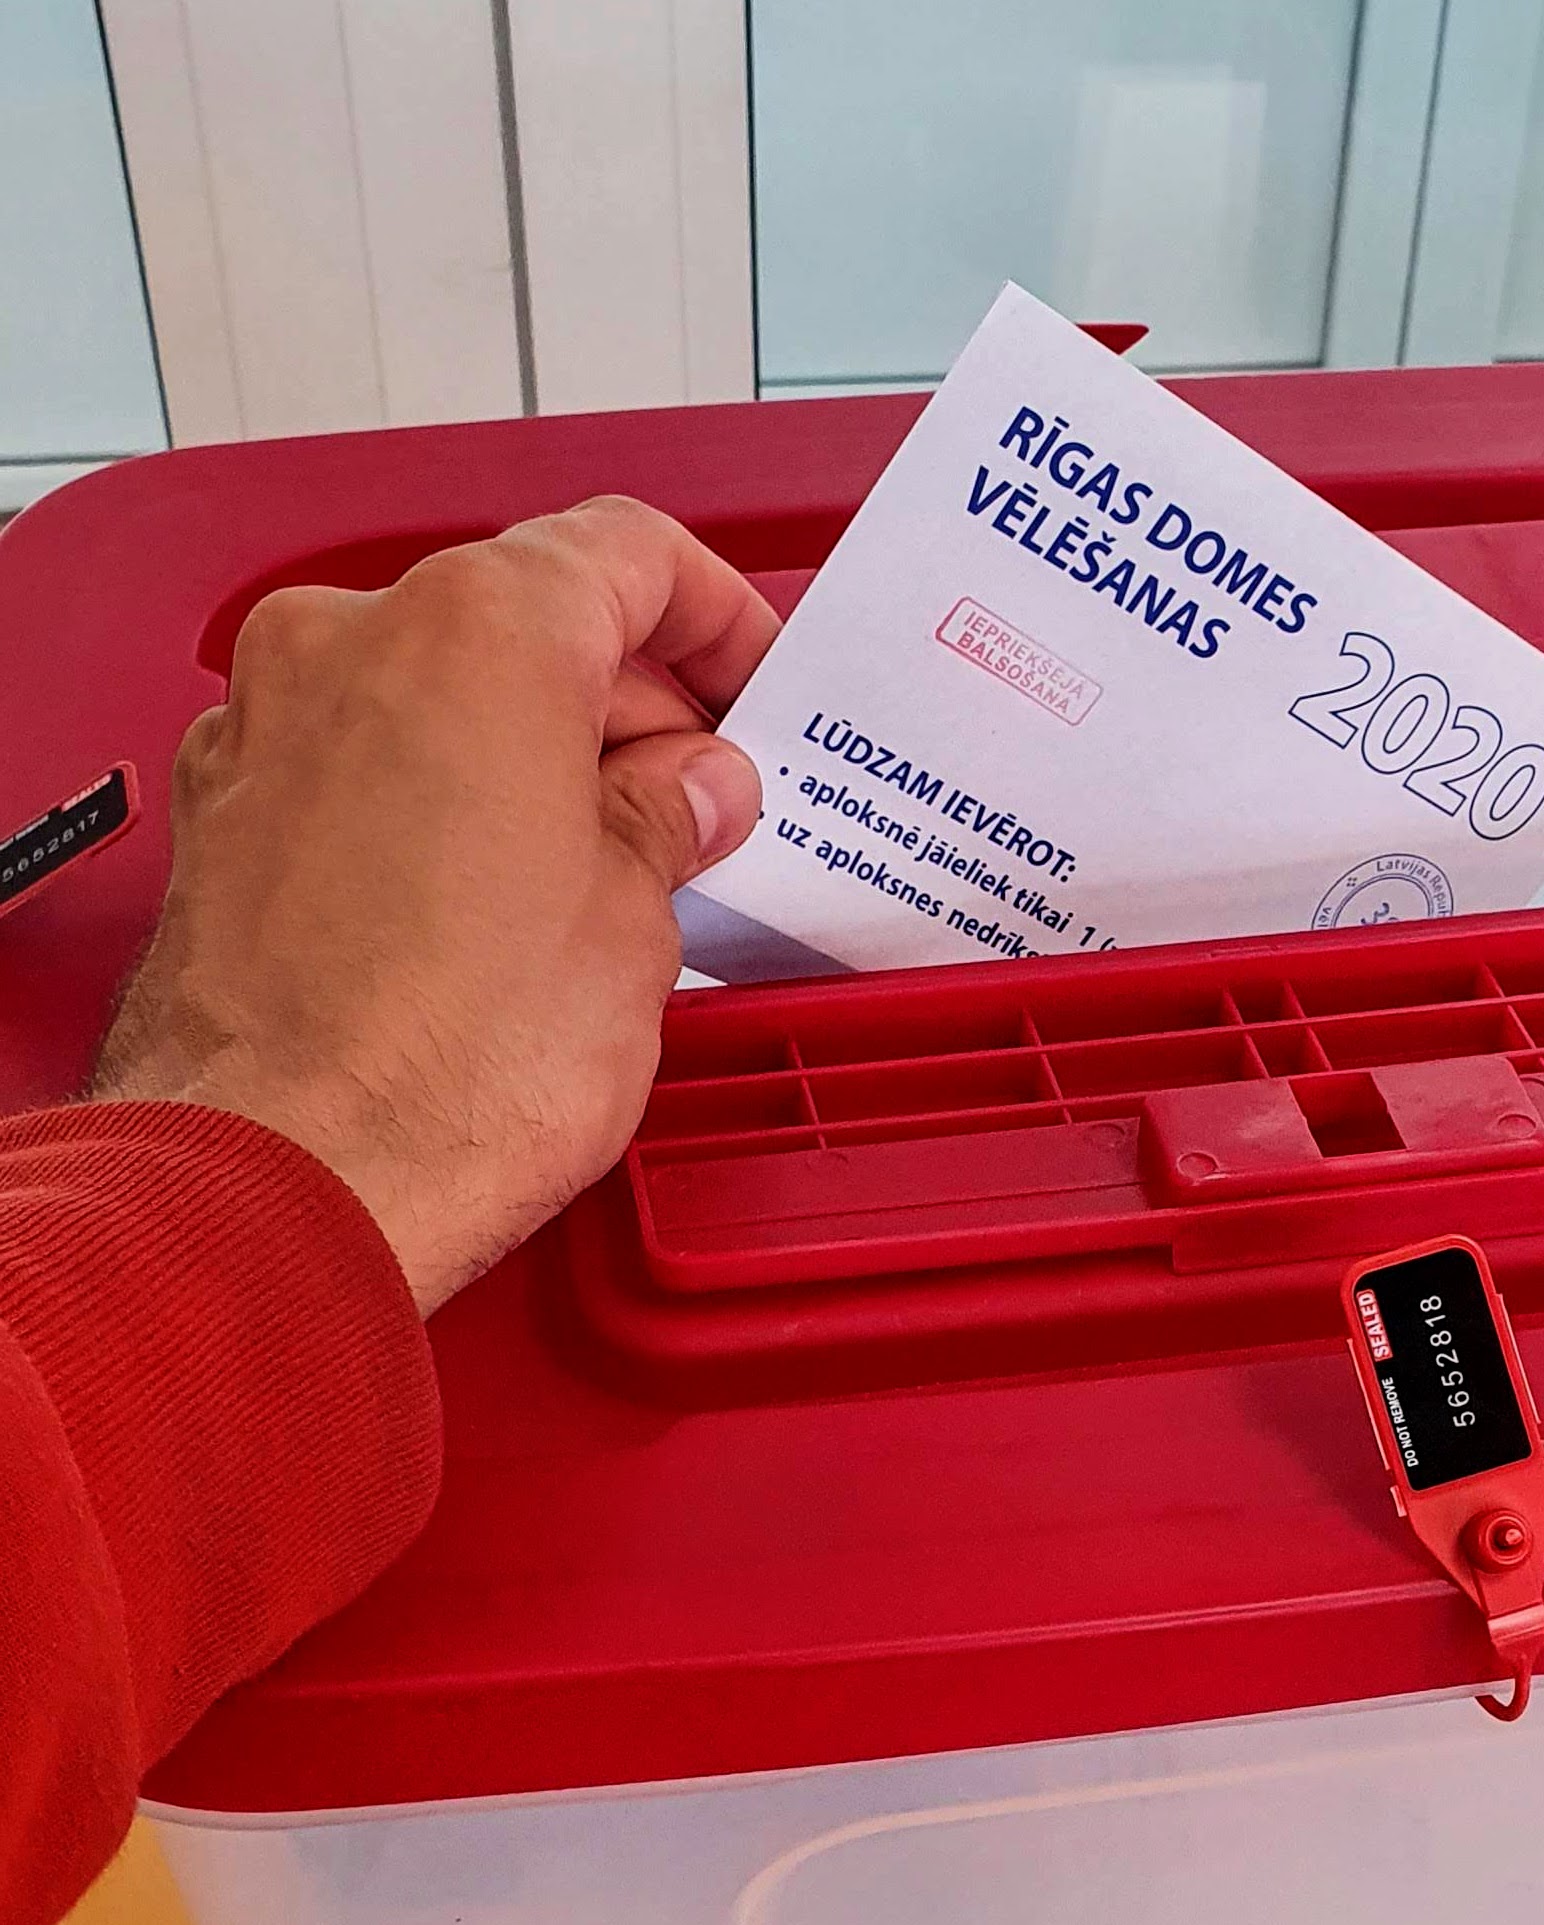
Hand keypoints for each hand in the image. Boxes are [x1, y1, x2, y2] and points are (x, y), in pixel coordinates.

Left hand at [92, 494, 776, 1311]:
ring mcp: (266, 729)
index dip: (716, 615)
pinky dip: (434, 808)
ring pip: (432, 699)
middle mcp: (352, 646)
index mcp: (481, 629)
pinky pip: (358, 772)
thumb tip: (691, 790)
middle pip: (523, 622)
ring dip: (526, 759)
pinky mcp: (221, 823)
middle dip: (624, 706)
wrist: (286, 1184)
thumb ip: (669, 822)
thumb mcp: (635, 927)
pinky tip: (495, 907)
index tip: (754, 680)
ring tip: (608, 873)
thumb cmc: (454, 1064)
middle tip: (704, 803)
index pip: (628, 554)